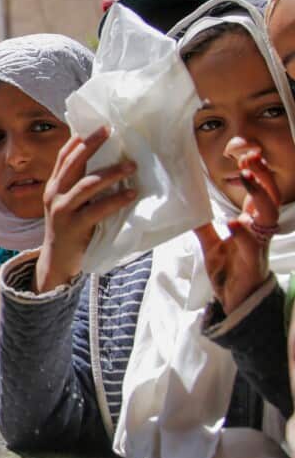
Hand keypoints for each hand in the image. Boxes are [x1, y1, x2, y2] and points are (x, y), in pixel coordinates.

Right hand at [35, 126, 137, 291]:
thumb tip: (109, 163)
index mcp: (54, 186)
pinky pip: (97, 210)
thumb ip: (80, 186)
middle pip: (72, 163)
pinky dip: (115, 201)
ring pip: (87, 185)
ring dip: (111, 173)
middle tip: (111, 130)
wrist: (56, 261)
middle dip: (92, 144)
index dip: (79, 140)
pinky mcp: (74, 227)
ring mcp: (62, 211)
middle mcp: (54, 194)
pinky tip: (131, 195)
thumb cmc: (70, 229)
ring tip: (131, 166)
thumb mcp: (69, 204)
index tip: (99, 125)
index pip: (64, 157)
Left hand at [195, 151, 278, 313]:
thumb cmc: (229, 272)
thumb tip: (188, 208)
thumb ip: (203, 226)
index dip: (256, 174)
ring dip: (259, 195)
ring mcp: (258, 246)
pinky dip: (242, 234)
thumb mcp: (211, 245)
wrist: (235, 302)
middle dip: (262, 176)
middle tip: (250, 157)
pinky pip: (251, 246)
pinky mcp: (252, 263)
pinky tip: (233, 222)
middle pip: (270, 198)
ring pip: (267, 216)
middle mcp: (258, 232)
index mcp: (251, 225)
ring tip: (246, 177)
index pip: (260, 193)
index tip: (246, 155)